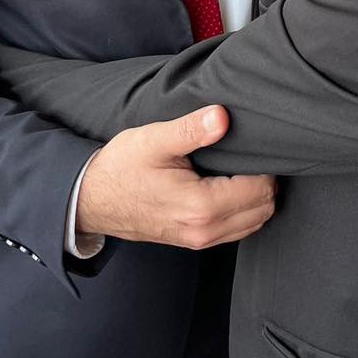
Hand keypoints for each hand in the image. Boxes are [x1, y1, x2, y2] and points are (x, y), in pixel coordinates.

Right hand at [76, 105, 276, 249]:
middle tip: (250, 154)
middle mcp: (205, 231)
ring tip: (241, 168)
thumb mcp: (154, 140)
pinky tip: (230, 186)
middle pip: (264, 209)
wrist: (92, 200)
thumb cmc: (121, 168)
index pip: (261, 190)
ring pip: (254, 223)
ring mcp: (200, 241)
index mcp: (201, 206)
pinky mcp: (194, 241)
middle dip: (266, 181)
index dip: (265, 165)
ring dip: (257, 197)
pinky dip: (244, 209)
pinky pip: (236, 229)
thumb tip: (223, 117)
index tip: (252, 144)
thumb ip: (192, 129)